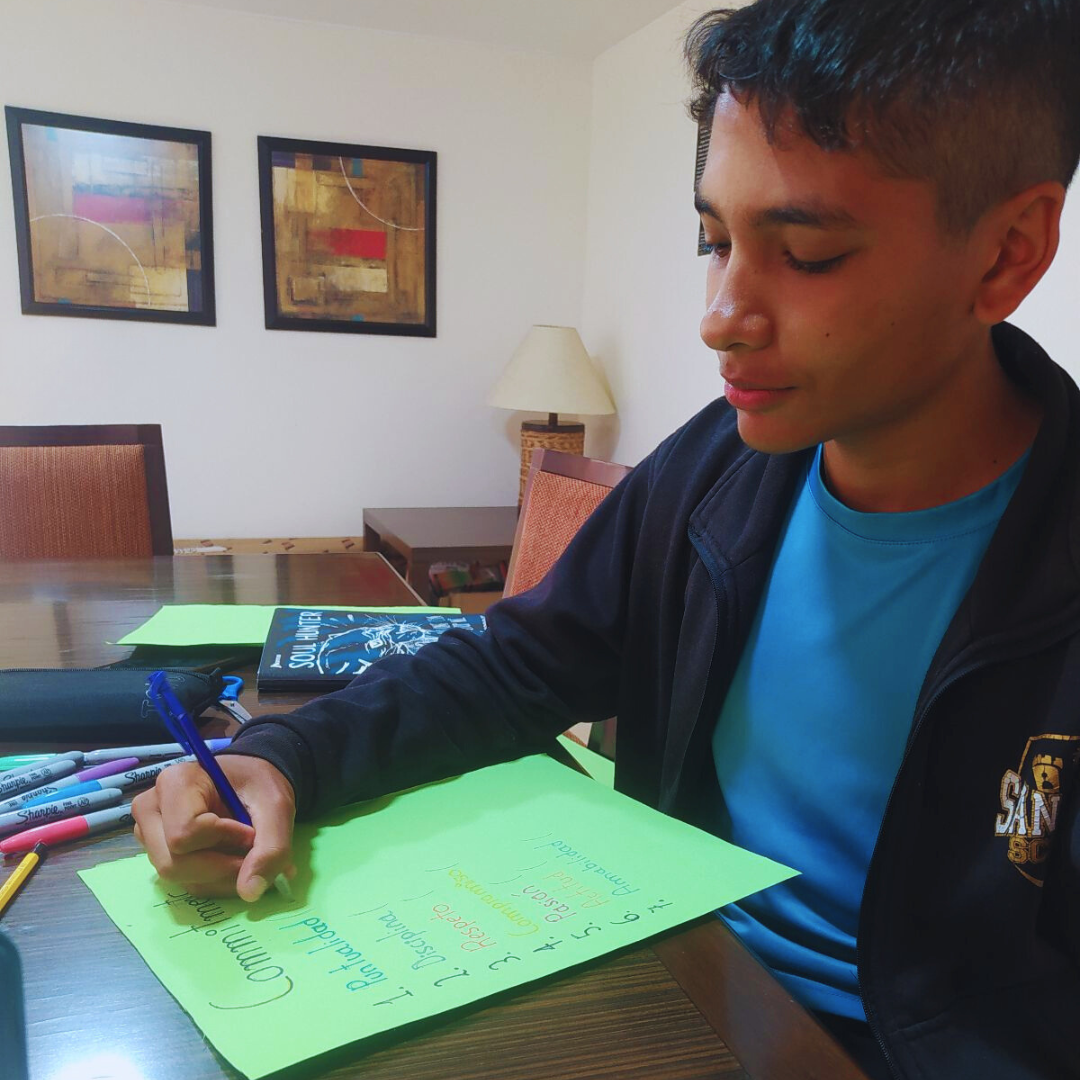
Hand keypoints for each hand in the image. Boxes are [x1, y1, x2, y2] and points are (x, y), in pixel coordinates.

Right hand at [132, 754, 295, 901]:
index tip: (251, 833)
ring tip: (247, 856)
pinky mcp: (159, 852)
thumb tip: (249, 893)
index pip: (185, 835)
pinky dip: (216, 880)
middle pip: (173, 863)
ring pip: (178, 877)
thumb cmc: (257, 784)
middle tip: (253, 853)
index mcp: (174, 783)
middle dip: (221, 868)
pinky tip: (234, 861)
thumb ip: (271, 847)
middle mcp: (151, 808)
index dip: (224, 841)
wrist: (250, 780)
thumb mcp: (276, 806)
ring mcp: (149, 833)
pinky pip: (183, 881)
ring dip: (221, 877)